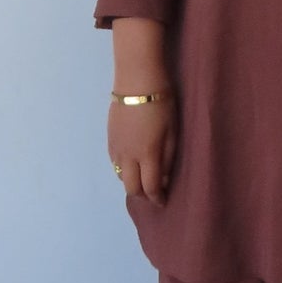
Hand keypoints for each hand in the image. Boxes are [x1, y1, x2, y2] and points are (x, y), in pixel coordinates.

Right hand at [108, 88, 177, 202]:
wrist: (137, 81)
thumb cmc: (162, 104)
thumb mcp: (172, 132)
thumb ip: (168, 157)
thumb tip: (163, 178)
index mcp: (147, 155)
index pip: (150, 187)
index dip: (157, 198)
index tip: (163, 201)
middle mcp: (128, 156)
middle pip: (131, 187)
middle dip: (142, 194)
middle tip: (153, 192)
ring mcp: (116, 147)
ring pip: (120, 176)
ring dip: (131, 181)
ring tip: (143, 177)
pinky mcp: (109, 138)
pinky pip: (114, 162)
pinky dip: (123, 169)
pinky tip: (132, 163)